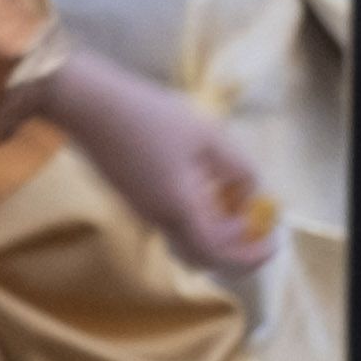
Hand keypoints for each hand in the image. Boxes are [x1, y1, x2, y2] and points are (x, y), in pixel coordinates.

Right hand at [41, 55, 274, 278]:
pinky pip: (175, 222)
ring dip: (217, 232)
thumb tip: (252, 191)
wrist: (88, 104)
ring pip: (188, 240)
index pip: (220, 255)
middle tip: (257, 226)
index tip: (272, 241)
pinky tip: (207, 186)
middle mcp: (160, 219)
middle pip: (203, 255)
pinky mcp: (135, 197)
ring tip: (236, 202)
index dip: (250, 256)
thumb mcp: (205, 135)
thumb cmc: (148, 116)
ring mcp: (144, 210)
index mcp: (179, 210)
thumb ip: (237, 167)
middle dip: (235, 248)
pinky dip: (199, 217)